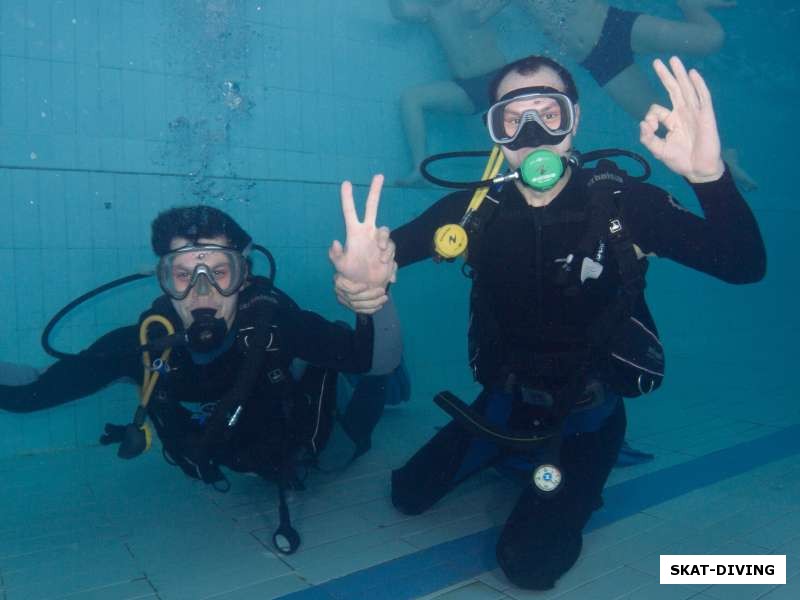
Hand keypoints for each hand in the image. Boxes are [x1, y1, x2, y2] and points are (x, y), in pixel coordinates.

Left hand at [329, 174, 397, 312]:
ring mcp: (379, 241)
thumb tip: (336, 241)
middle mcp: (368, 232)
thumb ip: (335, 255)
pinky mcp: (389, 251)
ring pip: (386, 231)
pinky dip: (389, 258)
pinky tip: (385, 267)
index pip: (349, 212)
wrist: (366, 288)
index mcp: (354, 233)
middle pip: (372, 207)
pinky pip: (392, 249)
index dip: (347, 198)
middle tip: (378, 175)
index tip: (346, 183)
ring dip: (385, 243)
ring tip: (381, 257)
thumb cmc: (351, 275)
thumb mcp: (340, 267)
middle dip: (375, 191)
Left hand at [640, 56, 724, 182]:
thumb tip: (642, 123)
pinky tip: (692, 74)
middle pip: (673, 90)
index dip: (650, 116)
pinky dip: (698, 85)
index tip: (649, 127)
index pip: (657, 110)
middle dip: (665, 76)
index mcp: (672, 121)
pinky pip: (703, 97)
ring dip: (680, 74)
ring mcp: (695, 113)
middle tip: (657, 61)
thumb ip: (648, 138)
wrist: (698, 170)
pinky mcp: (706, 116)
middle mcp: (683, 113)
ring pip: (687, 88)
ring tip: (674, 60)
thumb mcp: (659, 150)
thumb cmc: (681, 160)